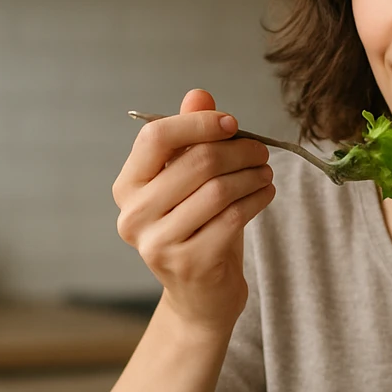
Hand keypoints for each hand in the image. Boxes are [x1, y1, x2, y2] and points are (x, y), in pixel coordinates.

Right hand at [113, 89, 274, 331]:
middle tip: (260, 150)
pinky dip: (257, 199)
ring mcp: (159, 243)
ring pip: (218, 190)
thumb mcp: (189, 183)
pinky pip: (233, 217)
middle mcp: (133, 216)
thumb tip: (198, 95)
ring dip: (252, 174)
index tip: (231, 123)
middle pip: (196, 161)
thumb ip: (190, 139)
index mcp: (126, 188)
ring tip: (265, 172)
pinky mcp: (190, 263)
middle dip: (238, 150)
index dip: (198, 124)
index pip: (156, 138)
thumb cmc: (195, 229)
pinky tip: (265, 193)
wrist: (200, 296)